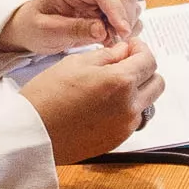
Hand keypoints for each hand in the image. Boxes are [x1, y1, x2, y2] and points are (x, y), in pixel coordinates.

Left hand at [2, 0, 140, 58]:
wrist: (32, 27)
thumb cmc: (34, 26)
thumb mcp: (47, 32)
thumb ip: (73, 29)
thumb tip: (102, 29)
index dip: (116, 9)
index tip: (122, 31)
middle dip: (124, 18)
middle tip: (117, 40)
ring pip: (129, 0)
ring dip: (127, 22)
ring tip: (111, 40)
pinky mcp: (107, 1)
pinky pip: (127, 9)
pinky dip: (126, 25)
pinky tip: (112, 37)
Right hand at [20, 36, 157, 164]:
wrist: (31, 134)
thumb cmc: (46, 96)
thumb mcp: (75, 63)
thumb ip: (107, 56)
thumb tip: (124, 51)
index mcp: (120, 82)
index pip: (149, 61)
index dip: (140, 49)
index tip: (130, 47)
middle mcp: (129, 106)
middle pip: (156, 83)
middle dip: (144, 70)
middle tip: (124, 64)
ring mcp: (125, 126)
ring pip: (148, 103)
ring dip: (138, 91)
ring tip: (113, 86)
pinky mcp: (117, 140)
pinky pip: (133, 120)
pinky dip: (126, 109)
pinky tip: (104, 104)